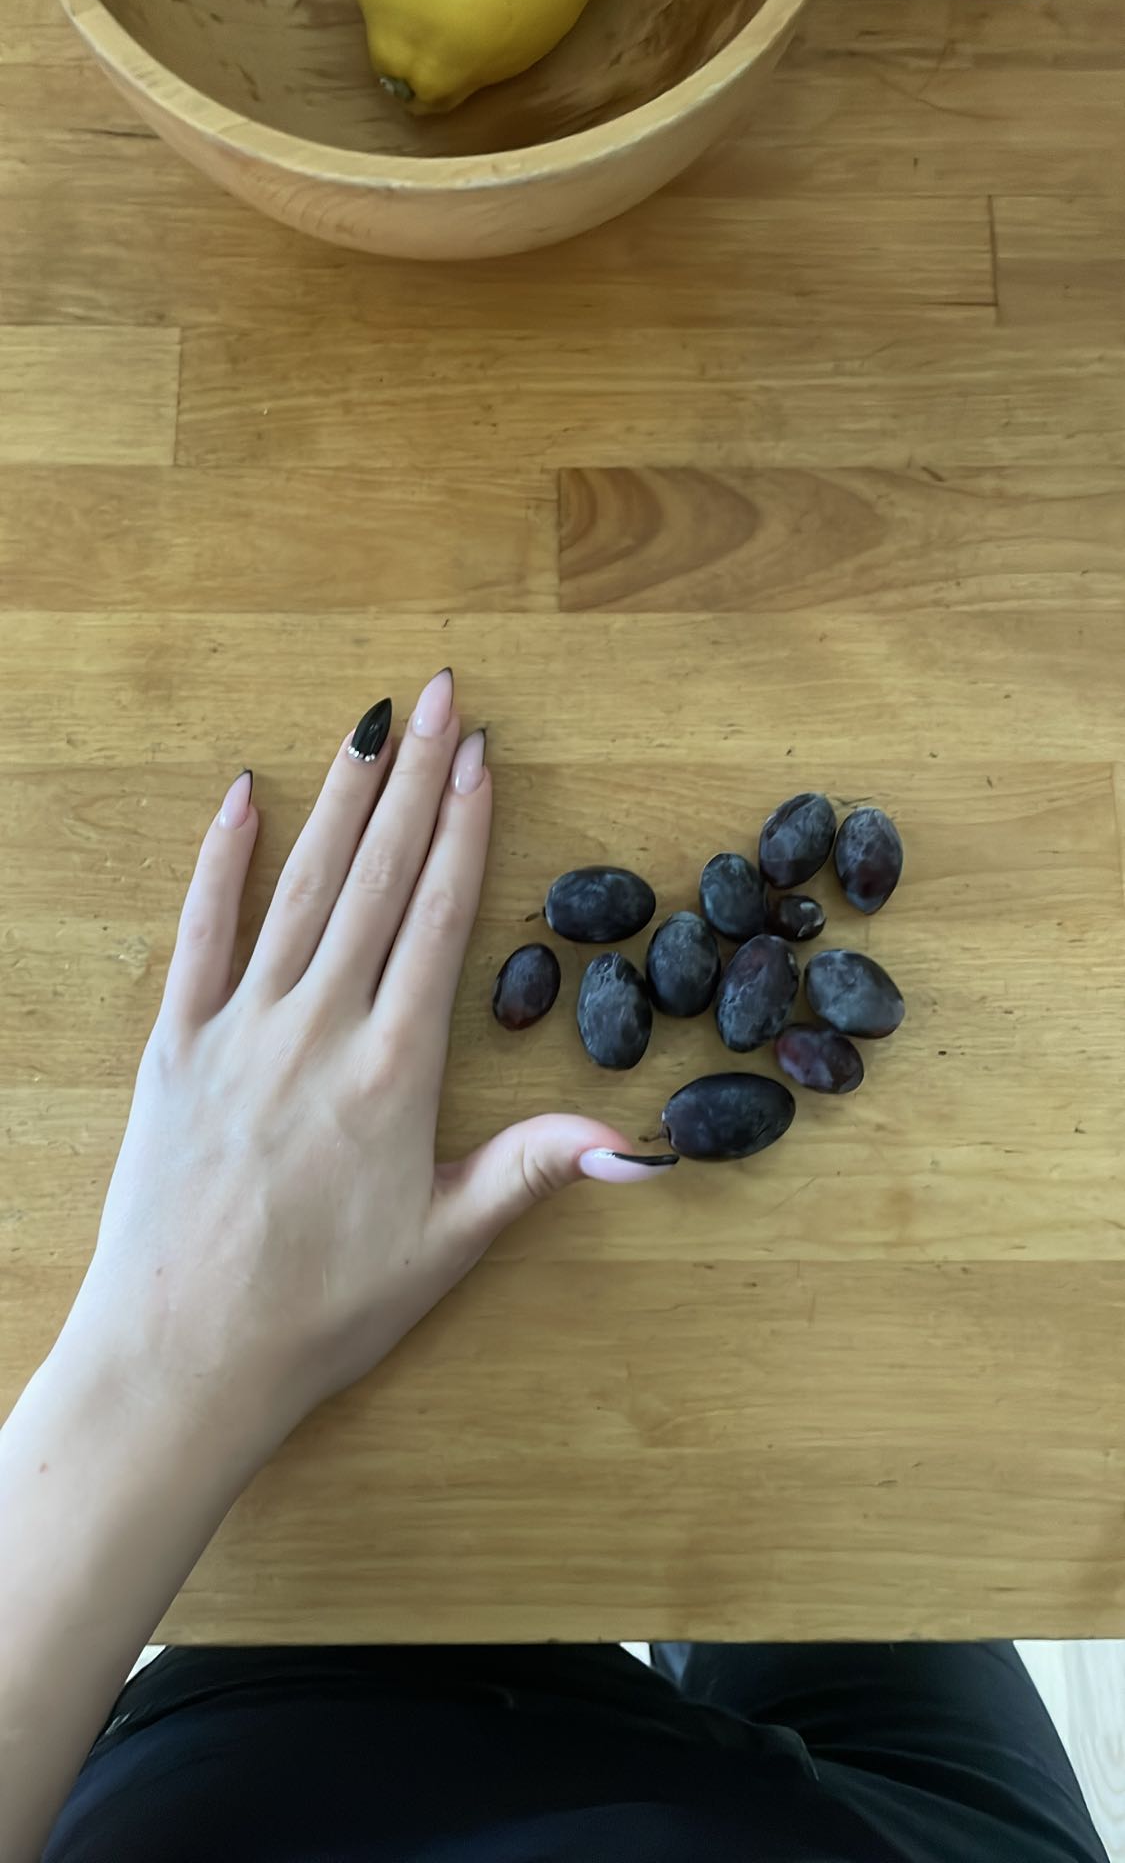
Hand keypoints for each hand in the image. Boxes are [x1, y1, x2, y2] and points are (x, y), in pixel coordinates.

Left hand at [72, 670, 675, 1454]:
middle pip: (376, 879)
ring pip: (300, 888)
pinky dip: (221, 860)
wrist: (178, 1359)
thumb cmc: (320, 1313)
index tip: (482, 755)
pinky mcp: (173, 1046)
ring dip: (340, 799)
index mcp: (394, 1072)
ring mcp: (239, 1029)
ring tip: (370, 723)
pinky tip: (243, 795)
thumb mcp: (445, 1248)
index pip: (438, 919)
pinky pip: (200, 932)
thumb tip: (643, 1145)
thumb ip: (533, 1172)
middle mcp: (319, 1029)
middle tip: (439, 695)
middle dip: (413, 779)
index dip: (463, 830)